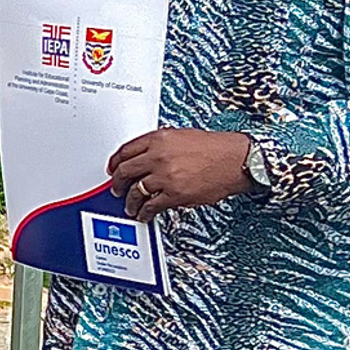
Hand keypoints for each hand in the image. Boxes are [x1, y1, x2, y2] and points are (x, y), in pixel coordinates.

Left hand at [109, 129, 255, 219]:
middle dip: (118, 183)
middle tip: (117, 189)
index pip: (126, 150)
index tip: (113, 169)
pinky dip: (144, 212)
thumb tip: (146, 156)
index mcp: (159, 138)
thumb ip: (161, 144)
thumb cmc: (215, 147)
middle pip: (126, 171)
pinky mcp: (175, 194)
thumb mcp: (182, 135)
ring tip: (130, 205)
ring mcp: (166, 176)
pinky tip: (144, 214)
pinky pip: (151, 205)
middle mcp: (158, 156)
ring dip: (130, 201)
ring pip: (136, 190)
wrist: (236, 159)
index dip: (115, 162)